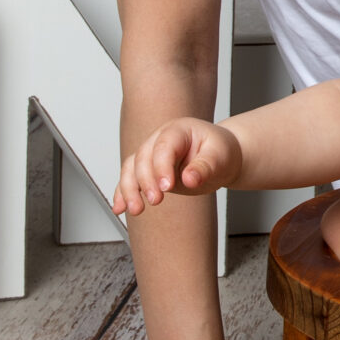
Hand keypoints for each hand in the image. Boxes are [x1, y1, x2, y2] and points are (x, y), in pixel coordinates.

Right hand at [114, 117, 242, 218]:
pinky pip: (129, 179)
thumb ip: (205, 167)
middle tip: (156, 200)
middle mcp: (159, 140)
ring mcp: (151, 155)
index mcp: (178, 130)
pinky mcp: (148, 171)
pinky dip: (122, 194)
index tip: (167, 187)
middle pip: (143, 158)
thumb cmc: (220, 152)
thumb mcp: (219, 156)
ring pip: (131, 168)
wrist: (220, 157)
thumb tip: (189, 179)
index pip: (164, 146)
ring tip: (136, 209)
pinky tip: (119, 208)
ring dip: (129, 190)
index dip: (162, 166)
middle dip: (146, 181)